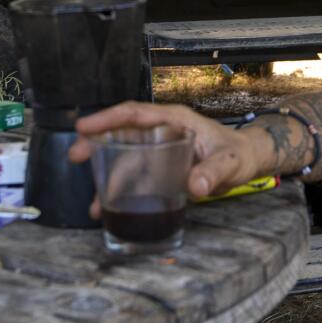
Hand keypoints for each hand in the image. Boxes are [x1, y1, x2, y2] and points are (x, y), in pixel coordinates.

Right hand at [67, 102, 277, 199]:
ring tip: (94, 202)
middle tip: (74, 156)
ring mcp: (159, 148)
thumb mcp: (230, 163)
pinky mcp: (160, 167)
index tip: (84, 126)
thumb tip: (195, 185)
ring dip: (106, 176)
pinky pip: (134, 175)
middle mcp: (162, 131)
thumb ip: (214, 172)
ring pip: (124, 157)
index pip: (135, 114)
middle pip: (122, 133)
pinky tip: (111, 208)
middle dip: (96, 142)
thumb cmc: (239, 155)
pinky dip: (121, 190)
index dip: (108, 118)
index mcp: (174, 120)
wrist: (247, 163)